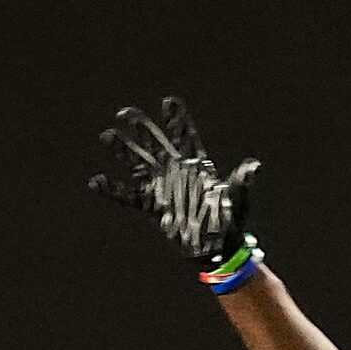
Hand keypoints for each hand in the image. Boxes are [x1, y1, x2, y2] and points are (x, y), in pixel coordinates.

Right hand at [90, 98, 260, 266]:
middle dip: (142, 128)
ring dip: (123, 150)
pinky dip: (112, 190)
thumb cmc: (231, 222)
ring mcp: (162, 187)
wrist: (218, 248)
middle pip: (155, 144)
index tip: (169, 101)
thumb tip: (254, 166)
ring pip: (138, 163)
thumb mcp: (238, 199)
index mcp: (197, 165)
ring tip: (108, 135)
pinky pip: (128, 196)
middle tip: (126, 112)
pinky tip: (96, 182)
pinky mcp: (152, 207)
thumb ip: (242, 181)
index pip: (185, 137)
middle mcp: (176, 171)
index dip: (177, 120)